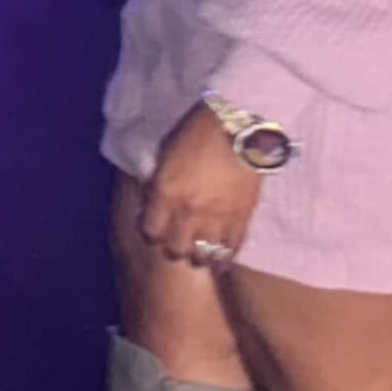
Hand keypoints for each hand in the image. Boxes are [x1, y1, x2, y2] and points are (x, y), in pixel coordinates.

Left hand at [138, 100, 259, 270]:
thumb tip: (154, 202)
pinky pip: (232, 247)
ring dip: (199, 257)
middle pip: (175, 248)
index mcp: (164, 193)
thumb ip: (159, 183)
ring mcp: (216, 217)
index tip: (154, 232)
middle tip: (176, 247)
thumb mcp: (165, 157)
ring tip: (199, 257)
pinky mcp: (242, 217)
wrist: (235, 127)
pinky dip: (226, 258)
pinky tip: (222, 263)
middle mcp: (187, 211)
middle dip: (173, 249)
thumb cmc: (195, 134)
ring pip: (204, 254)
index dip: (151, 234)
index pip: (150, 231)